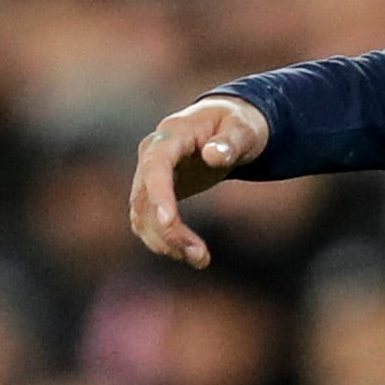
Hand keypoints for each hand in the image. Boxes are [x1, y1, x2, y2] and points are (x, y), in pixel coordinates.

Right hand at [130, 95, 270, 267]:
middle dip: (168, 230)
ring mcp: (148, 176)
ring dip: (165, 242)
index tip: (168, 222)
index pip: (155, 166)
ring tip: (201, 261)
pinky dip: (164, 241)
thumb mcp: (243, 129)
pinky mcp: (154, 193)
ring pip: (142, 215)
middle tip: (200, 256)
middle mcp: (151, 155)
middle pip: (145, 197)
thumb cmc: (236, 124)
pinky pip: (148, 221)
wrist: (225, 124)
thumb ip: (230, 142)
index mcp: (170, 136)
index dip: (159, 194)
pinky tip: (190, 256)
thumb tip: (213, 155)